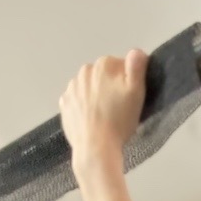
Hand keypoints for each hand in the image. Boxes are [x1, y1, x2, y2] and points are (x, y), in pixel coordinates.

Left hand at [60, 50, 147, 178]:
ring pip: (88, 88)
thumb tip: (135, 52)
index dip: (127, 82)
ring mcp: (71, 88)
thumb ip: (137, 67)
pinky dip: (82, 107)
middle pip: (102, 76)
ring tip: (103, 116)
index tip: (128, 98)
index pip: (120, 67)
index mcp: (104, 64)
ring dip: (95, 96)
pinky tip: (90, 120)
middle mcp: (84, 70)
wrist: (96, 148)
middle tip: (117, 109)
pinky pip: (76, 101)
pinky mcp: (64, 104)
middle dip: (109, 87)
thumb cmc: (119, 121)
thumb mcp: (136, 92)